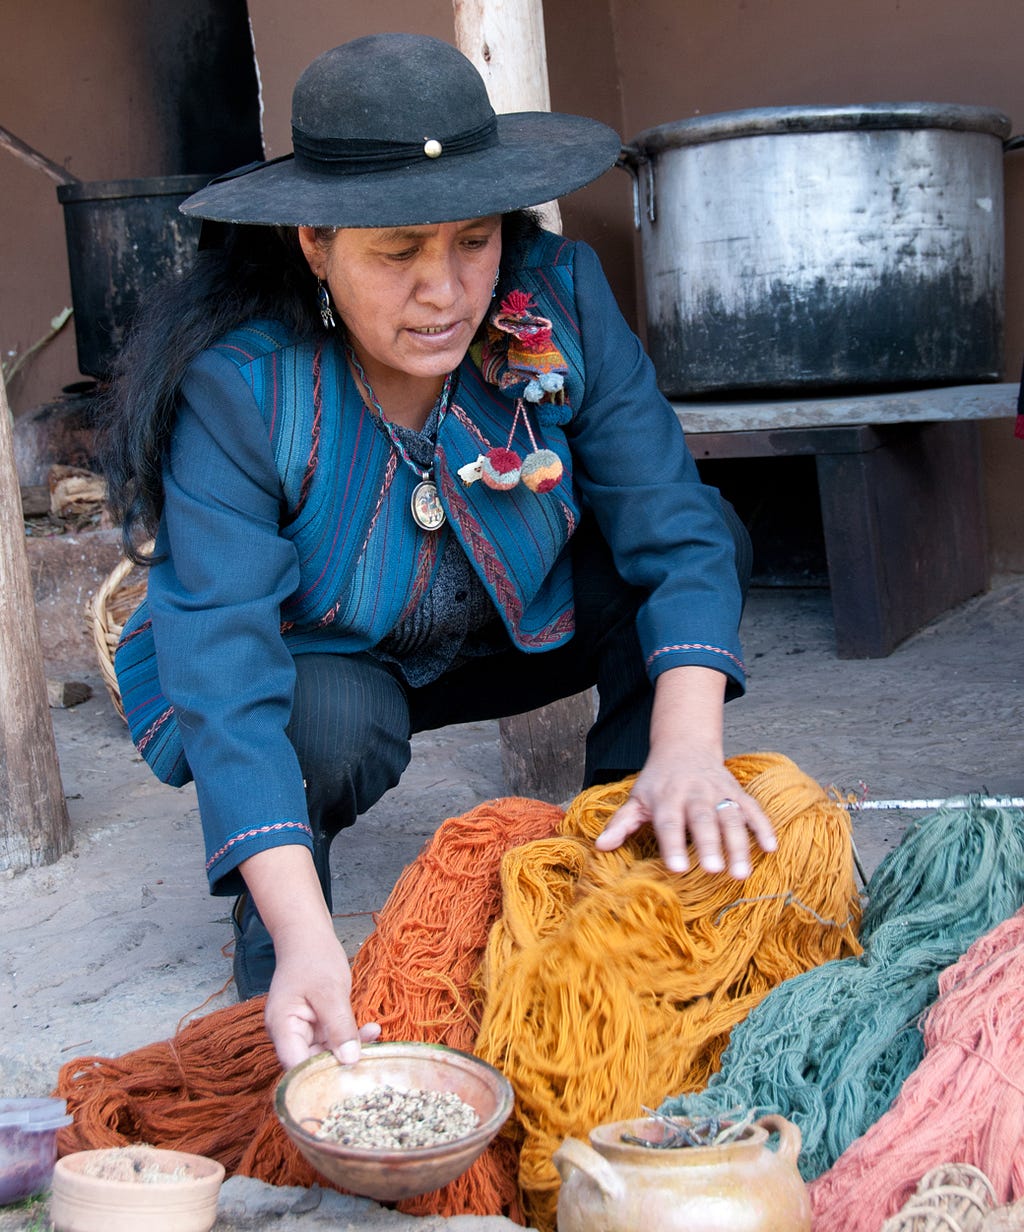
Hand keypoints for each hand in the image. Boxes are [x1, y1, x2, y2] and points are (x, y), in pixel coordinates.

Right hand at [264, 923, 380, 1069]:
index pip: (295, 1067)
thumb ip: (339, 1026)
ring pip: (326, 1054)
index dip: (318, 1078)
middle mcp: (290, 1035)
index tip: (347, 1082)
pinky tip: (372, 1030)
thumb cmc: (313, 957)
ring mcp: (304, 1031)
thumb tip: (350, 1061)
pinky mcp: (318, 1026)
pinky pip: (335, 1040)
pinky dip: (352, 1037)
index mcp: (282, 1027)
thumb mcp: (330, 990)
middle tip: (370, 1064)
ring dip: (351, 1050)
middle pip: (311, 1065)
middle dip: (339, 1066)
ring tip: (376, 1039)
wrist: (309, 936)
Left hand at [595, 751, 775, 878]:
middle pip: (703, 819)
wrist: (685, 746)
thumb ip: (621, 823)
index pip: (669, 822)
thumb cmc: (658, 781)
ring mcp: (719, 793)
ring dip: (739, 844)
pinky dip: (763, 827)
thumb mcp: (637, 798)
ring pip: (731, 817)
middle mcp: (695, 793)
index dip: (673, 844)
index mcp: (667, 797)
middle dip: (709, 844)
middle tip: (713, 871)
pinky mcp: (738, 794)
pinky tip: (770, 849)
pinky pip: (754, 809)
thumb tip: (600, 846)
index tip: (677, 868)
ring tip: (742, 873)